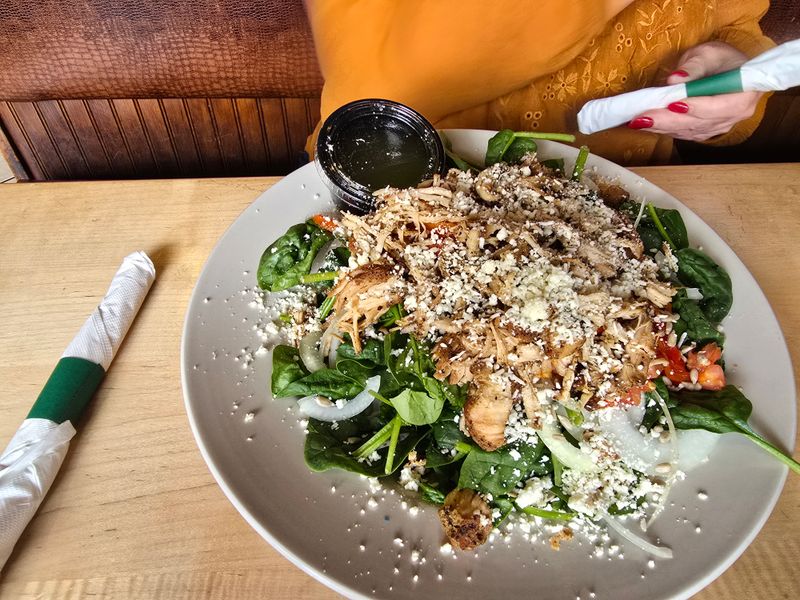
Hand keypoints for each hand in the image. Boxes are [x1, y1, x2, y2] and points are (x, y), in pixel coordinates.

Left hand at [627, 42, 761, 141]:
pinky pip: (683, 133)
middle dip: (668, 120)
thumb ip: (694, 66)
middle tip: (643, 117)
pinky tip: (645, 124)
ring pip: (688, 130)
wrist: (724, 69)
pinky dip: (664, 129)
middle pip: (699, 122)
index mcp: (745, 94)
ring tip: (637, 121)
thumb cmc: (720, 59)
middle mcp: (735, 115)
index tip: (673, 104)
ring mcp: (719, 126)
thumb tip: (675, 79)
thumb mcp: (709, 53)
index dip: (697, 107)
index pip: (720, 106)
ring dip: (662, 127)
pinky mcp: (705, 131)